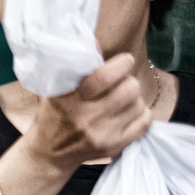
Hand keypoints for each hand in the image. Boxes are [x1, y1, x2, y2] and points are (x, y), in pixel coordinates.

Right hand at [26, 53, 154, 168]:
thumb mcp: (56, 89)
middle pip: (129, 90)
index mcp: (73, 100)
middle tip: (122, 82)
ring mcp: (104, 135)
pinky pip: (144, 123)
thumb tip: (96, 42)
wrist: (50, 152)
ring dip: (135, 98)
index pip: (104, 77)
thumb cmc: (54, 114)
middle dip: (129, 80)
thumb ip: (75, 68)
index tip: (126, 60)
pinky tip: (131, 111)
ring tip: (124, 98)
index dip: (121, 64)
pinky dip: (142, 113)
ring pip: (138, 105)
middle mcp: (88, 118)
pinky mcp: (115, 147)